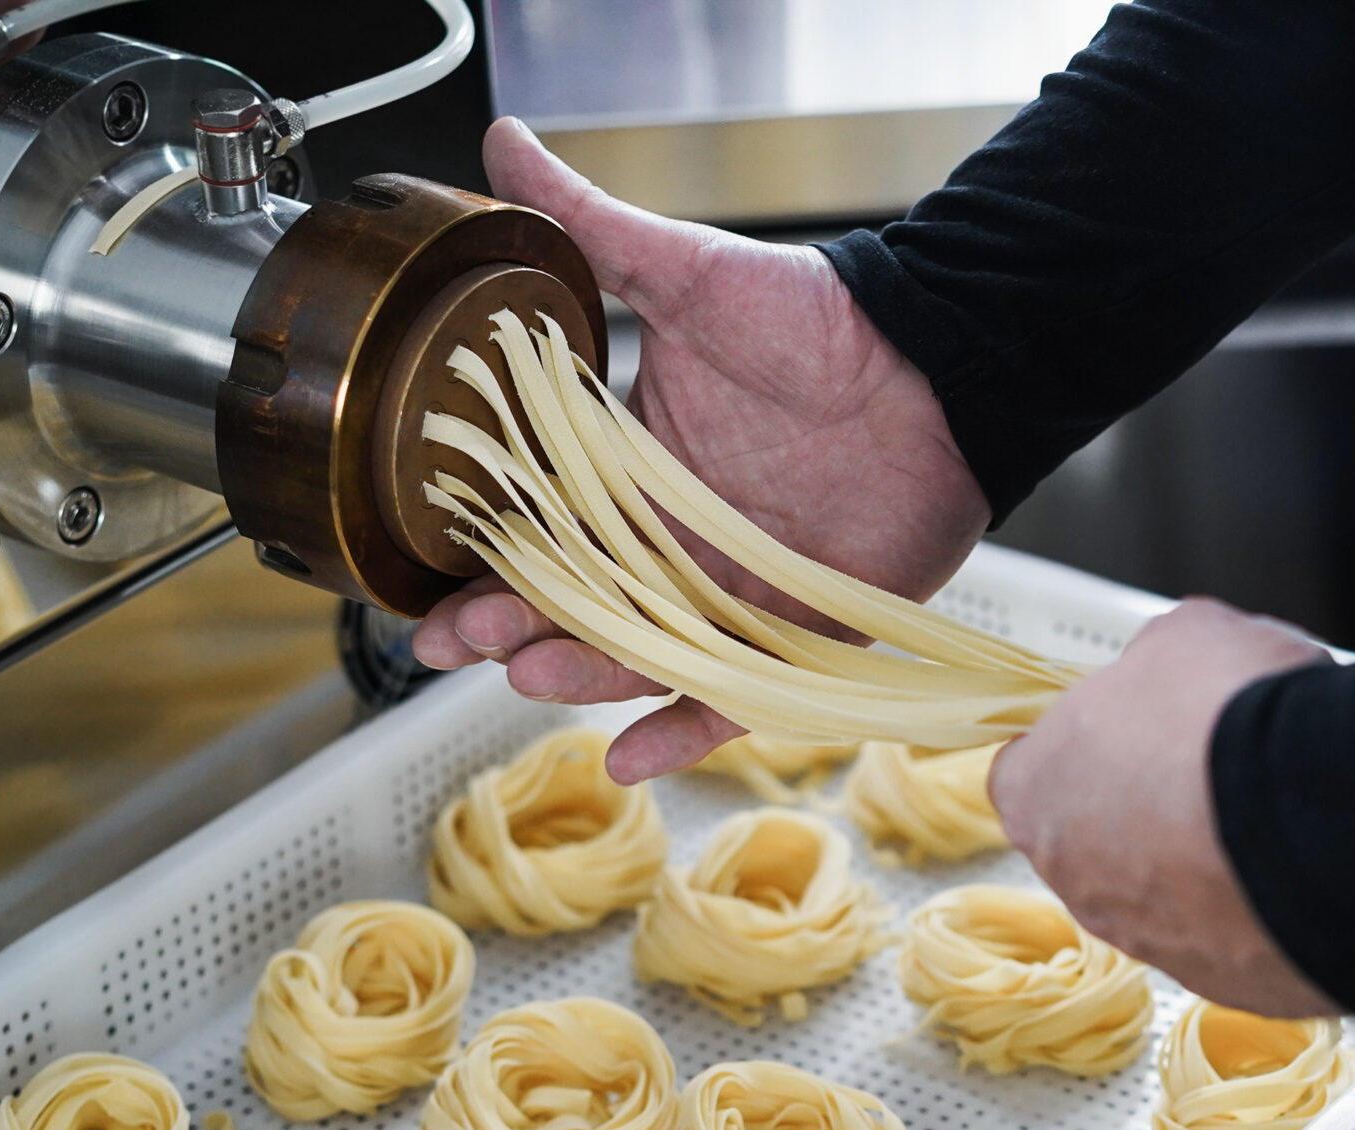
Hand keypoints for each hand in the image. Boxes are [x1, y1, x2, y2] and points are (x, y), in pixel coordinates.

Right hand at [411, 117, 989, 781]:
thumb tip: (501, 148)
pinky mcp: (799, 636)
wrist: (935, 366)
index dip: (476, 560)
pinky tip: (630, 756)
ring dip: (577, 674)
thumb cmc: (818, 319)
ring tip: (525, 674)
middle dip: (504, 628)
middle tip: (446, 645)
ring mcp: (733, 595)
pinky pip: (735, 697)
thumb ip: (592, 229)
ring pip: (636, 654)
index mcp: (634, 470)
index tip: (420, 585)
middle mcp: (674, 542)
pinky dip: (685, 729)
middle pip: (571, 603)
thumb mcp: (689, 272)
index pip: (534, 528)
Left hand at [991, 599, 1340, 1017]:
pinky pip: (1226, 934)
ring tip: (1260, 814)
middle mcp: (1074, 878)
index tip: (1125, 729)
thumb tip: (1172, 666)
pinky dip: (1253, 903)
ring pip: (1161, 894)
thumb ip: (1153, 663)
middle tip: (1204, 768)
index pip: (1026, 771)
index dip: (1080, 743)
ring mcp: (1143, 940)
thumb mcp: (1183, 638)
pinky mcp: (1216, 979)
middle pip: (1093, 837)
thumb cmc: (1229, 720)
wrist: (1322, 818)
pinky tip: (1295, 861)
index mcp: (1037, 789)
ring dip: (1200, 859)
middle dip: (1144, 805)